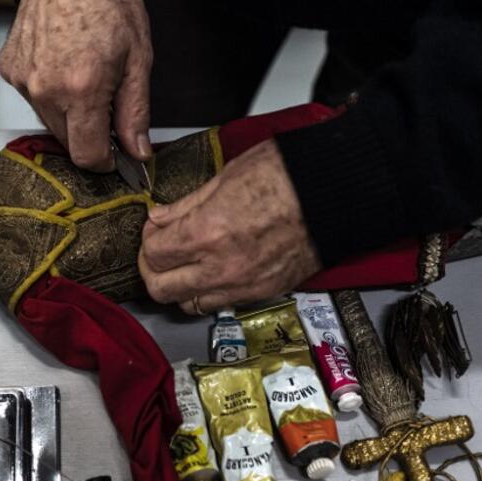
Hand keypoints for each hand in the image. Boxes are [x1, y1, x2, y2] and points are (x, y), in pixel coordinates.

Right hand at [0, 0, 152, 170]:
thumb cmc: (108, 3)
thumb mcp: (139, 60)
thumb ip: (135, 113)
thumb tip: (138, 153)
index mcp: (81, 89)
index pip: (86, 156)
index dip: (105, 161)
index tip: (115, 155)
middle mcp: (45, 89)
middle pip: (67, 142)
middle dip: (90, 134)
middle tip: (106, 104)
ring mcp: (22, 79)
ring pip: (49, 122)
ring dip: (69, 114)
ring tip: (84, 78)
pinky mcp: (9, 69)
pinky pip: (32, 99)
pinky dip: (49, 93)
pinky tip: (63, 65)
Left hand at [139, 139, 321, 313]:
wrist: (334, 194)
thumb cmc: (288, 176)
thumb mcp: (226, 177)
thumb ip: (186, 205)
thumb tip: (161, 218)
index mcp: (207, 232)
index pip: (153, 255)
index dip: (147, 241)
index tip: (154, 230)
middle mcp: (221, 267)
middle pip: (161, 289)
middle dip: (153, 271)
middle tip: (159, 253)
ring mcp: (242, 285)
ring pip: (188, 305)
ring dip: (180, 287)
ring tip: (186, 265)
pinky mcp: (263, 293)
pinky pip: (221, 304)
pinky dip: (209, 293)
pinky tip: (214, 271)